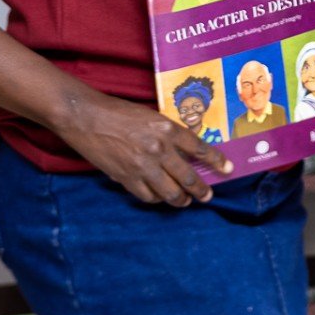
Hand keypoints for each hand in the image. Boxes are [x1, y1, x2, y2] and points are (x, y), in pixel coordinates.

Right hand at [61, 94, 232, 206]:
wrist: (86, 117)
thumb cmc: (119, 112)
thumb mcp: (151, 116)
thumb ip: (169, 134)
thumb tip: (185, 153)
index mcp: (168, 129)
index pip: (200, 149)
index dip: (216, 161)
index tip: (228, 169)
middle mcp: (159, 149)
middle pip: (188, 176)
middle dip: (201, 189)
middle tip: (208, 196)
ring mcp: (142, 166)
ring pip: (170, 192)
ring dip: (181, 199)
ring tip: (186, 201)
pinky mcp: (125, 178)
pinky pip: (147, 196)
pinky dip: (156, 199)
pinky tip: (160, 198)